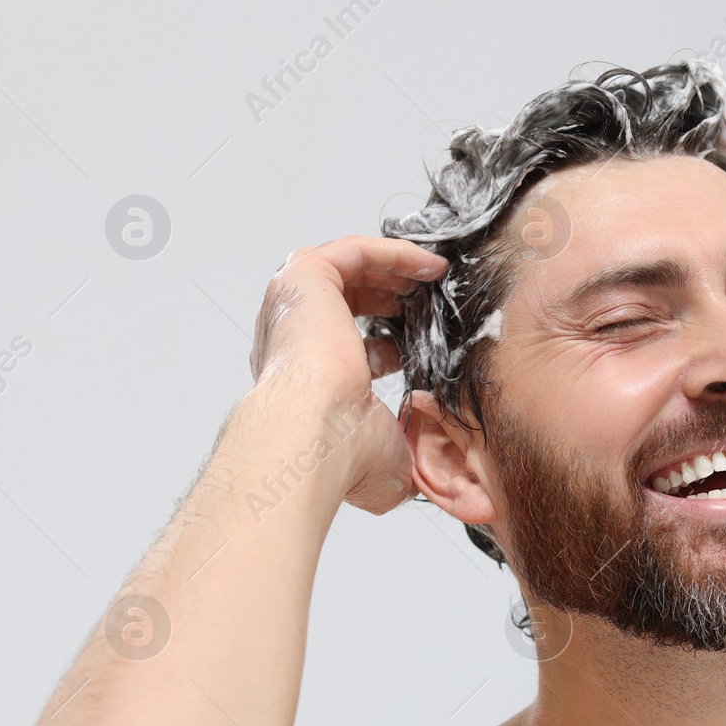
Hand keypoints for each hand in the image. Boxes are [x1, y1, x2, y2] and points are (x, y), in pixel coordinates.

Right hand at [248, 236, 446, 513]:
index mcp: (303, 378)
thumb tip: (421, 476)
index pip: (343, 345)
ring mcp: (294, 306)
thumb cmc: (338, 454)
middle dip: (389, 294)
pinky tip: (429, 265)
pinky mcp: (304, 279)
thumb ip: (401, 453)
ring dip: (393, 267)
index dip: (387, 341)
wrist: (312, 437)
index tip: (419, 344)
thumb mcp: (384, 454)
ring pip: (346, 267)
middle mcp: (292, 338)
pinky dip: (394, 252)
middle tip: (427, 297)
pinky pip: (353, 250)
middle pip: (342, 298)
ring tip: (432, 273)